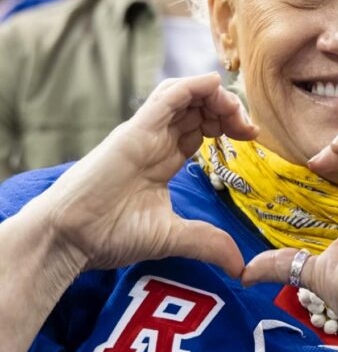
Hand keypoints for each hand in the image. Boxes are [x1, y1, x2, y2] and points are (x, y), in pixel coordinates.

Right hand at [41, 74, 257, 276]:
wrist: (71, 238)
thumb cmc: (109, 234)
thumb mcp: (172, 237)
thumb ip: (207, 243)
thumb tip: (239, 266)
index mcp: (164, 159)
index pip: (201, 127)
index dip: (229, 125)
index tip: (252, 137)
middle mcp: (155, 141)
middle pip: (197, 107)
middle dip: (228, 108)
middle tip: (248, 126)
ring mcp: (144, 134)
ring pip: (183, 96)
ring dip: (214, 96)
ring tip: (235, 111)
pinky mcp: (133, 132)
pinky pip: (165, 99)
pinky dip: (190, 87)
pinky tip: (212, 85)